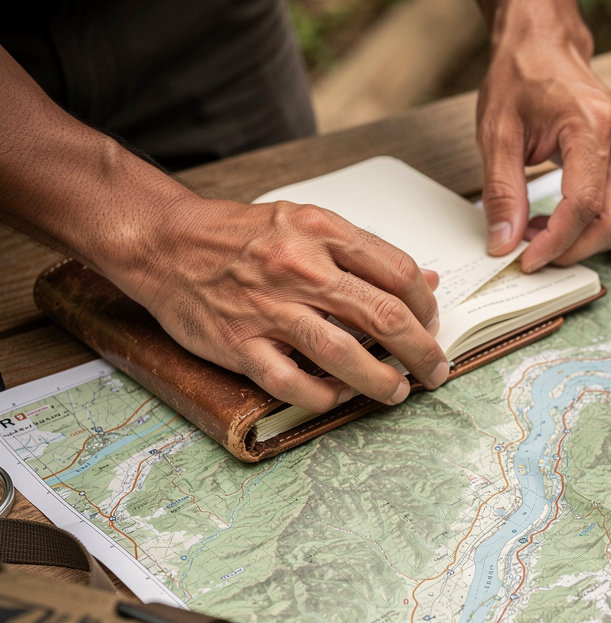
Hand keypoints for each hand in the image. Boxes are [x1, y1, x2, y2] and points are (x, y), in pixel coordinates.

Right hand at [114, 191, 450, 411]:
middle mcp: (300, 267)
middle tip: (435, 370)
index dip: (427, 307)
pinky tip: (341, 397)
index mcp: (322, 231)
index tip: (431, 325)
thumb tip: (428, 280)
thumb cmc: (240, 237)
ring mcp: (269, 308)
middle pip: (384, 316)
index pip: (400, 273)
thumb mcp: (307, 224)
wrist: (164, 242)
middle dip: (422, 352)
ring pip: (345, 355)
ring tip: (398, 391)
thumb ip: (365, 254)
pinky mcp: (240, 344)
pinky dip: (326, 397)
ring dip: (383, 381)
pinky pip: (294, 384)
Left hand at [476, 36, 610, 271]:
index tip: (526, 260)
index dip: (555, 241)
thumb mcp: (496, 134)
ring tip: (539, 233)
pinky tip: (556, 220)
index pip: (583, 204)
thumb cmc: (520, 77)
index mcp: (592, 122)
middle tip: (533, 254)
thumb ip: (501, 193)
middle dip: (574, 249)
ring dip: (583, 241)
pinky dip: (591, 226)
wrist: (542, 44)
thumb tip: (504, 242)